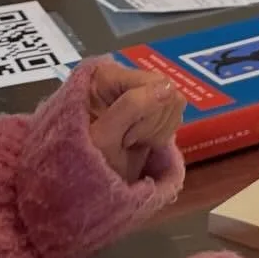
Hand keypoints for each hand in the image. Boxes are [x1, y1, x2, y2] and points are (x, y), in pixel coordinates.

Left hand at [83, 57, 184, 183]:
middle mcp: (127, 78)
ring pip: (175, 103)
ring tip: (131, 144)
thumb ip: (132, 106)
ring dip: (158, 131)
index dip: (148, 112)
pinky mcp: (152, 110)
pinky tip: (142, 144)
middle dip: (152, 123)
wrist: (83, 182)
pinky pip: (174, 116)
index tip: (127, 138)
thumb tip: (168, 87)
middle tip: (127, 142)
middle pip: (168, 91)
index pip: (155, 83)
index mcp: (109, 74)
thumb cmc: (85, 158)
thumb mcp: (104, 134)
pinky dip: (162, 134)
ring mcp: (141, 94)